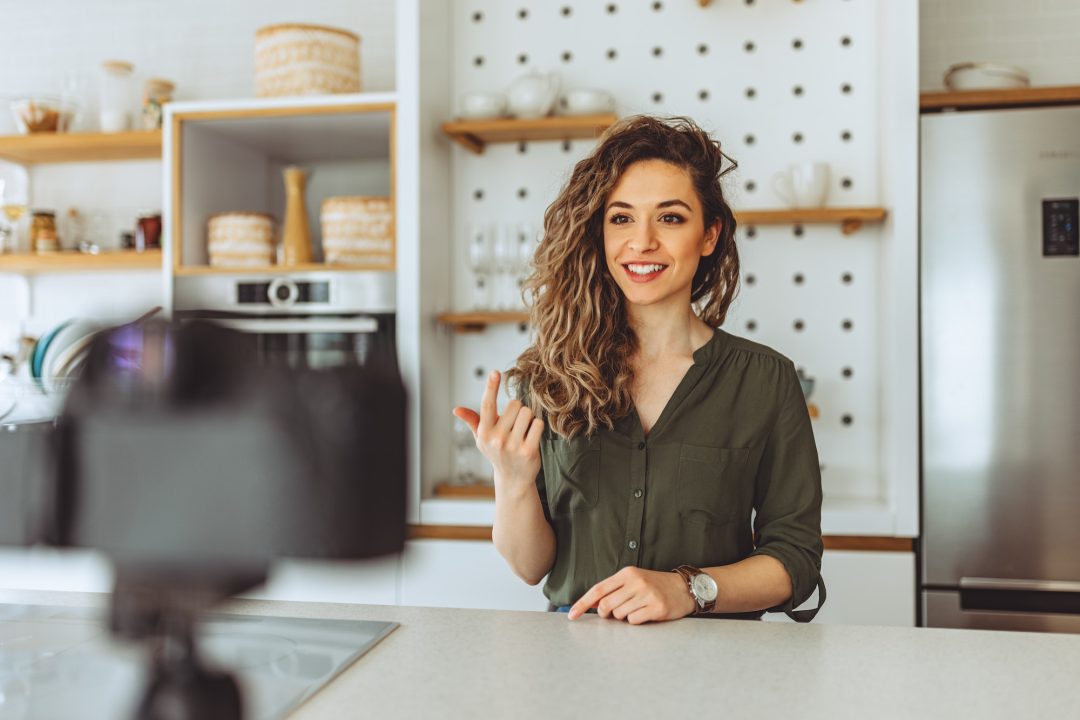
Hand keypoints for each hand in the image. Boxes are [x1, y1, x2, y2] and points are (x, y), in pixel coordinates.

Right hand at [452, 370, 543, 489]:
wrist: (513, 479)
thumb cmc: (497, 453)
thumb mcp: (482, 438)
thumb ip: (472, 420)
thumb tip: (456, 409)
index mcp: (484, 432)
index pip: (486, 405)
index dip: (491, 387)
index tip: (494, 372)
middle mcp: (496, 439)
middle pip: (515, 404)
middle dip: (518, 410)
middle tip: (515, 425)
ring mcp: (512, 446)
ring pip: (527, 412)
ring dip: (528, 418)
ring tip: (523, 431)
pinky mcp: (528, 451)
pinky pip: (538, 424)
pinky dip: (537, 427)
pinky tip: (532, 437)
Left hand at [567, 567, 696, 623]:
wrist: (684, 588)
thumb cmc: (654, 585)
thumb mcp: (633, 581)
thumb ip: (613, 590)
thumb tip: (590, 604)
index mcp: (626, 574)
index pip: (598, 590)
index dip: (583, 603)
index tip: (572, 615)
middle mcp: (636, 582)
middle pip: (606, 605)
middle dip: (606, 614)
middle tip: (614, 613)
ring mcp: (647, 594)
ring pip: (619, 615)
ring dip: (624, 617)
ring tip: (636, 609)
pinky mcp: (657, 607)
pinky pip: (634, 621)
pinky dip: (636, 621)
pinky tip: (645, 613)